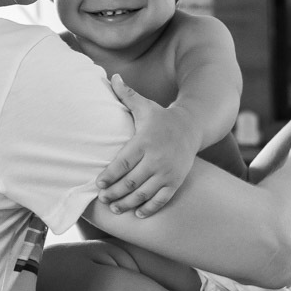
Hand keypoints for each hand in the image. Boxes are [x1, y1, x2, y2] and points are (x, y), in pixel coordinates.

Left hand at [96, 74, 201, 217]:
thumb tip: (111, 76)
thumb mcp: (145, 106)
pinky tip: (138, 214)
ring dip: (128, 204)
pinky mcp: (176, 181)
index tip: (98, 183)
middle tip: (103, 199)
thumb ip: (126, 94)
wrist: (191, 127)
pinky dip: (149, 209)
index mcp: (145, 141)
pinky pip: (162, 199)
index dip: (110, 175)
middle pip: (132, 181)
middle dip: (115, 193)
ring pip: (145, 193)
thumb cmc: (161, 118)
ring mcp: (167, 172)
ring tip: (115, 209)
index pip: (124, 162)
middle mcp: (156, 158)